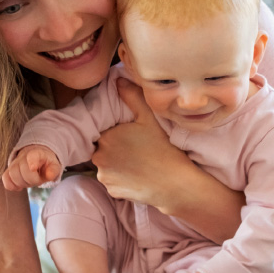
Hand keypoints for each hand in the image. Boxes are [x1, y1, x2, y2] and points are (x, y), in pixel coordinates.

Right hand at [2, 145, 60, 191]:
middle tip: (38, 180)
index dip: (32, 162)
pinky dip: (12, 185)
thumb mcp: (54, 165)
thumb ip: (53, 170)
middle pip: (23, 170)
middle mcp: (23, 157)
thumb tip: (49, 176)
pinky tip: (19, 186)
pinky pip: (5, 179)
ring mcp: (14, 163)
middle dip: (32, 180)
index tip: (33, 168)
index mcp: (37, 153)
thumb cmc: (46, 163)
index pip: (32, 156)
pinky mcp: (8, 171)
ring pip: (13, 175)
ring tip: (29, 182)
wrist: (36, 157)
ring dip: (22, 183)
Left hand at [92, 78, 189, 205]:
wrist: (174, 183)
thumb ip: (132, 97)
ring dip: (116, 165)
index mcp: (106, 136)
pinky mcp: (111, 191)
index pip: (104, 132)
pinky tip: (137, 177)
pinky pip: (112, 182)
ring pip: (107, 166)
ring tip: (137, 164)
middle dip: (115, 149)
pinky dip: (121, 180)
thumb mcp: (149, 118)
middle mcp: (99, 157)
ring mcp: (104, 176)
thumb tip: (118, 81)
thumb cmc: (163, 149)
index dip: (117, 134)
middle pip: (103, 149)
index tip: (130, 137)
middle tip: (136, 150)